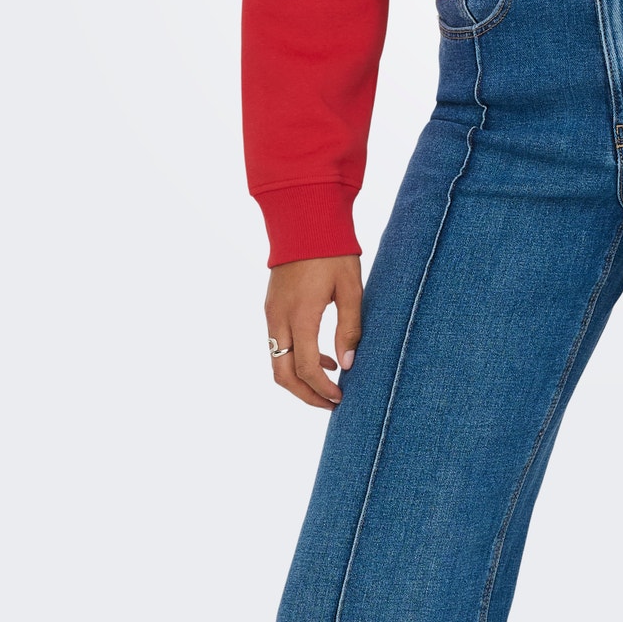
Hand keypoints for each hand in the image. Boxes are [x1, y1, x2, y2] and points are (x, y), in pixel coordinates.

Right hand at [264, 255, 363, 408]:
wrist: (304, 218)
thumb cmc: (333, 251)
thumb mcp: (351, 287)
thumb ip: (349, 328)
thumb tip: (347, 365)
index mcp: (300, 315)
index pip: (306, 368)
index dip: (322, 389)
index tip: (340, 398)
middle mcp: (279, 318)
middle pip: (282, 374)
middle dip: (306, 395)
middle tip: (331, 403)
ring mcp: (271, 312)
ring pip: (276, 361)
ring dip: (299, 378)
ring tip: (330, 381)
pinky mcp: (271, 306)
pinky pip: (277, 344)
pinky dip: (294, 358)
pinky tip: (321, 355)